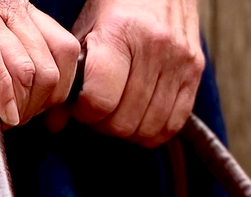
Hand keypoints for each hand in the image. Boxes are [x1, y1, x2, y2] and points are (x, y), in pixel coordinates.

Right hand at [0, 0, 81, 126]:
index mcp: (21, 12)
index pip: (64, 53)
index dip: (57, 92)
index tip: (36, 111)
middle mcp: (11, 10)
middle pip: (47, 71)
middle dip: (34, 108)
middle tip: (13, 121)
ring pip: (25, 70)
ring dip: (16, 108)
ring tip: (0, 119)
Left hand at [48, 0, 203, 145]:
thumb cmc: (117, 4)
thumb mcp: (86, 28)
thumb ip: (71, 76)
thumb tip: (55, 124)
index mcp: (121, 32)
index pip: (100, 101)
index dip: (85, 112)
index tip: (81, 103)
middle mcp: (155, 47)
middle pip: (123, 121)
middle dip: (104, 123)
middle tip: (99, 109)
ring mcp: (179, 61)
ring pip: (147, 129)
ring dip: (128, 130)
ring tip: (119, 110)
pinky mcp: (195, 71)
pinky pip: (172, 124)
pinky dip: (153, 130)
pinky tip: (140, 115)